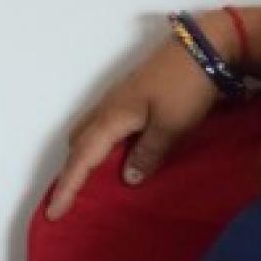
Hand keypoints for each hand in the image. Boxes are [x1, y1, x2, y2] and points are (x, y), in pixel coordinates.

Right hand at [48, 14, 230, 218]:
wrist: (205, 49)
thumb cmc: (188, 88)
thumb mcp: (171, 126)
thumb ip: (149, 153)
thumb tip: (128, 178)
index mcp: (113, 117)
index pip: (83, 158)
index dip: (69, 186)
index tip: (55, 211)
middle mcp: (109, 107)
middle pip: (80, 143)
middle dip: (73, 171)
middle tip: (72, 198)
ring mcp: (121, 99)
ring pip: (91, 133)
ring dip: (86, 157)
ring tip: (91, 182)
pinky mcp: (134, 97)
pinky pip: (106, 126)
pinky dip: (102, 145)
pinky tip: (118, 156)